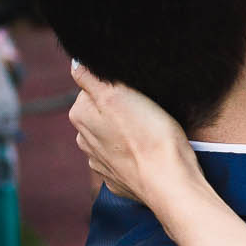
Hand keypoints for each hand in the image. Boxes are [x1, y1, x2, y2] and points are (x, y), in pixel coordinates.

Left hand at [70, 61, 200, 206]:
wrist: (170, 182)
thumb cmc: (149, 135)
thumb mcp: (118, 94)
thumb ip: (90, 77)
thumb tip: (76, 63)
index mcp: (81, 116)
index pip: (93, 87)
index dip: (117, 86)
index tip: (136, 94)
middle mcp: (85, 141)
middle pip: (102, 112)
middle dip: (120, 109)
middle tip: (146, 111)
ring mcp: (101, 164)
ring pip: (112, 136)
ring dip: (127, 132)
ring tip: (150, 133)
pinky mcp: (119, 179)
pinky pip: (124, 159)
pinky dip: (134, 154)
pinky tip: (149, 154)